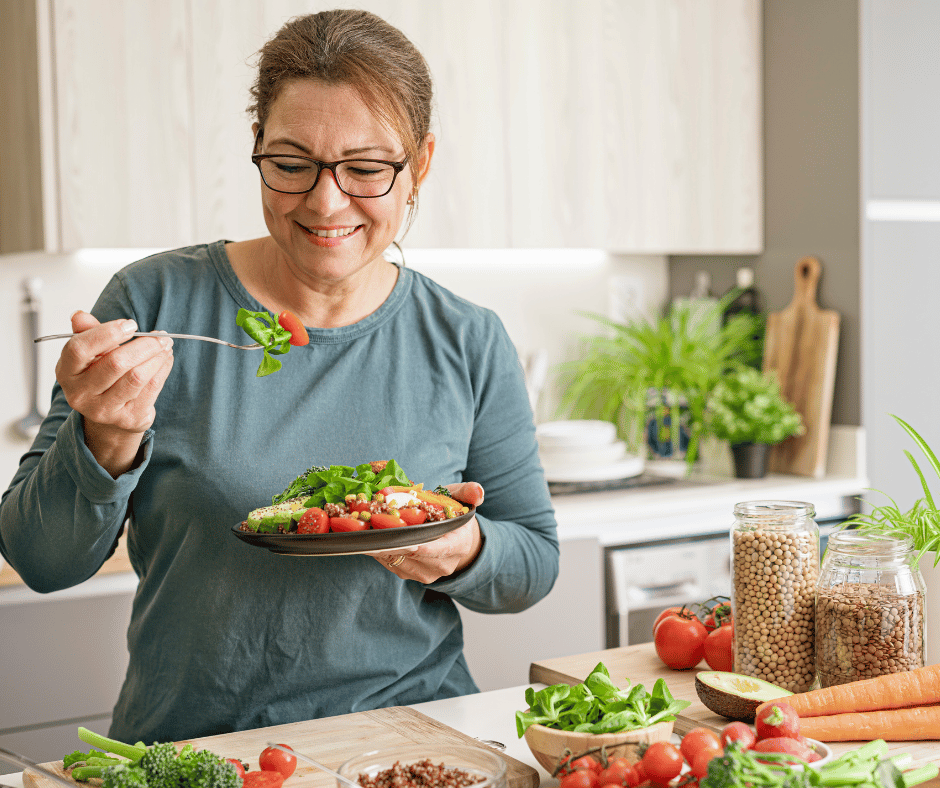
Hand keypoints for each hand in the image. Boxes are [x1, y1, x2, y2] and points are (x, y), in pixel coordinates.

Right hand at [55, 310, 173, 476]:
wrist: (111, 416)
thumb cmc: (101, 376)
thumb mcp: (91, 354)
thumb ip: (87, 333)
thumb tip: (80, 316)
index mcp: (66, 372)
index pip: (79, 349)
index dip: (106, 333)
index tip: (130, 324)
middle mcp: (80, 394)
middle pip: (116, 363)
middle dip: (144, 345)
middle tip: (160, 336)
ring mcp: (103, 409)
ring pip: (137, 377)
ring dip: (157, 357)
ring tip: (165, 345)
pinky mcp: (128, 419)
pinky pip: (151, 389)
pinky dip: (163, 369)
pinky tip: (166, 359)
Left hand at [374, 482, 483, 581]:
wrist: (456, 540)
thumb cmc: (454, 515)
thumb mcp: (462, 498)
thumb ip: (468, 492)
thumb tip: (478, 491)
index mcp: (458, 545)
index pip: (441, 549)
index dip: (424, 547)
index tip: (407, 541)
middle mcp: (443, 564)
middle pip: (414, 556)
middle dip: (394, 543)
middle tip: (374, 531)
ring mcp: (426, 573)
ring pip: (399, 562)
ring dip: (382, 548)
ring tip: (368, 533)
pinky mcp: (410, 574)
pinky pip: (391, 564)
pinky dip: (379, 552)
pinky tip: (371, 539)